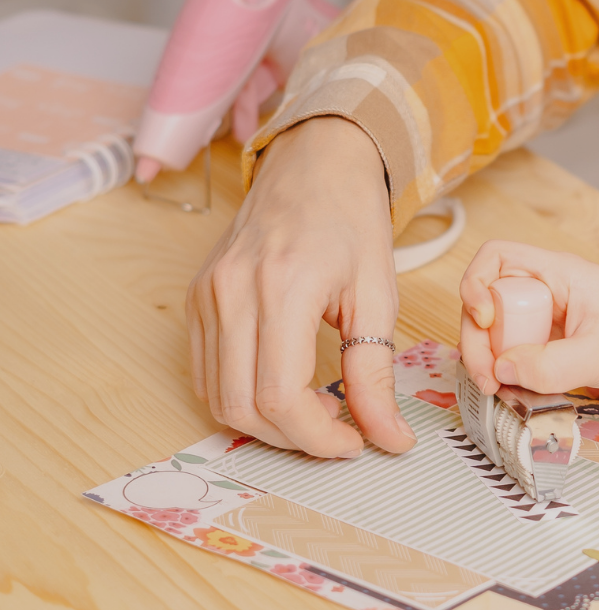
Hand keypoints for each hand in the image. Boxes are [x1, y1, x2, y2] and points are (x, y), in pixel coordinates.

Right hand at [186, 116, 415, 457]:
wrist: (315, 166)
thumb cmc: (352, 222)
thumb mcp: (379, 298)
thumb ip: (378, 374)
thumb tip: (390, 438)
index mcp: (282, 287)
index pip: (280, 396)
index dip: (317, 437)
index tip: (354, 444)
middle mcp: (231, 292)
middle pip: (242, 406)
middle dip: (294, 437)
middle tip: (339, 429)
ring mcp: (206, 295)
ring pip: (218, 398)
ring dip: (268, 423)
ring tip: (317, 405)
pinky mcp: (197, 299)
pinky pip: (206, 374)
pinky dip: (244, 397)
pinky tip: (288, 385)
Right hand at [459, 241, 598, 394]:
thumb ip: (549, 365)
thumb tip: (503, 370)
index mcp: (561, 273)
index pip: (495, 258)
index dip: (477, 285)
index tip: (486, 320)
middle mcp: (553, 290)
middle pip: (490, 302)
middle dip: (479, 339)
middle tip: (489, 378)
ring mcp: (557, 318)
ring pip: (504, 331)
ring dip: (494, 359)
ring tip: (503, 389)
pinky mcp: (564, 343)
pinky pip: (525, 352)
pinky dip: (515, 372)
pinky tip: (524, 392)